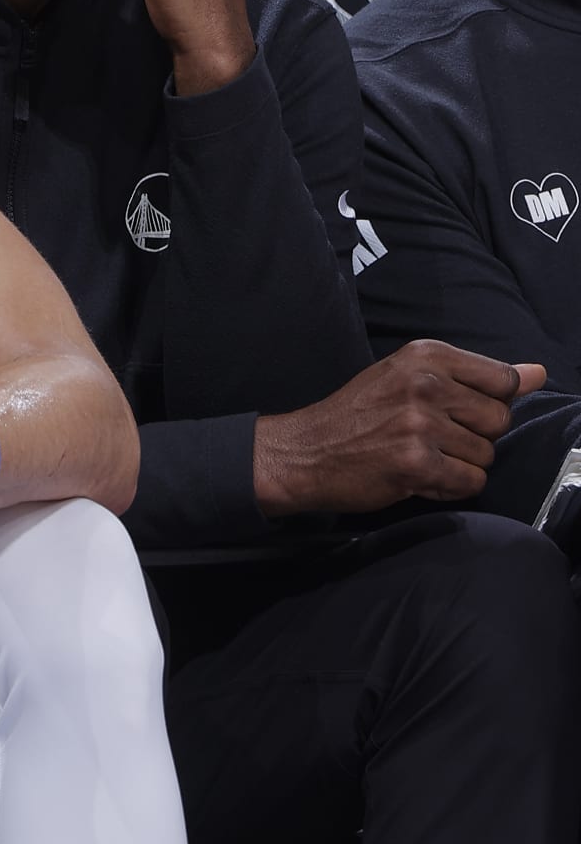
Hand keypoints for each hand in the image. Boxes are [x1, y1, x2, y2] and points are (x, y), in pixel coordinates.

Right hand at [253, 342, 544, 514]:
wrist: (302, 452)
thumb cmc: (357, 416)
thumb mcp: (410, 377)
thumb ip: (477, 376)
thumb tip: (539, 373)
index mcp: (426, 356)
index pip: (504, 379)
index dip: (490, 404)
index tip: (458, 412)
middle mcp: (426, 384)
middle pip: (500, 419)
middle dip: (475, 436)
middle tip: (434, 438)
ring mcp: (421, 424)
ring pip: (486, 454)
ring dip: (460, 465)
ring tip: (422, 457)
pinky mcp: (416, 464)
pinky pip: (469, 482)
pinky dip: (451, 487)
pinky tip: (421, 478)